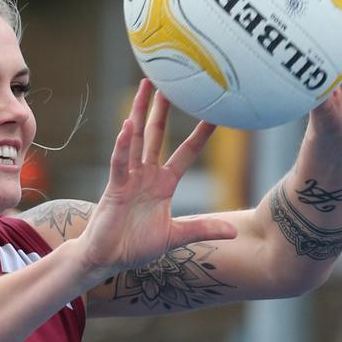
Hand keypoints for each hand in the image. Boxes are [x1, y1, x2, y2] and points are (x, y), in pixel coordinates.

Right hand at [76, 79, 235, 276]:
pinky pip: (120, 162)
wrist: (107, 259)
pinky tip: (127, 126)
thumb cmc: (136, 246)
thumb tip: (234, 232)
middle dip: (163, 109)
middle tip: (171, 82)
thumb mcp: (176, 237)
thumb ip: (202, 230)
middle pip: (157, 134)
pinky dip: (123, 145)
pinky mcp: (115, 187)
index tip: (215, 113)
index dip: (200, 133)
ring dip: (141, 113)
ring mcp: (129, 178)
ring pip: (136, 139)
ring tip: (146, 87)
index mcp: (164, 184)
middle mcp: (146, 175)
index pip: (186, 152)